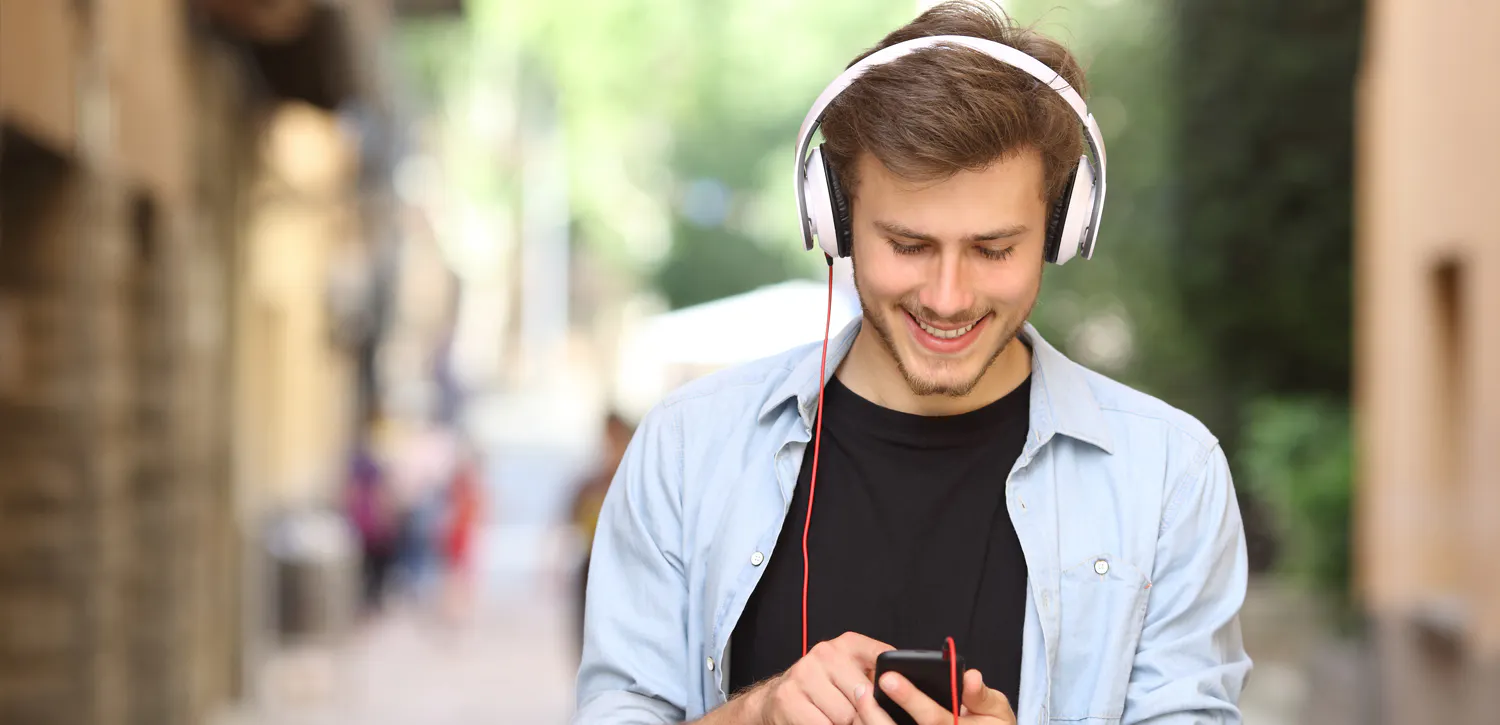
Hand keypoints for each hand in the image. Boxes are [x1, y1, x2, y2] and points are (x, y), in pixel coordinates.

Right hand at [747, 632, 894, 724]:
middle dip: (868, 714)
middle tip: (865, 718)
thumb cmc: (825, 688)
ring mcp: (805, 674)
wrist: (780, 697)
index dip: (895, 685)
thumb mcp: (853, 673)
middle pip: (866, 696)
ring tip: (843, 720)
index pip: (884, 660)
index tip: (901, 697)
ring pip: (846, 716)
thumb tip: (909, 691)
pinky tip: (827, 722)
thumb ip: (877, 676)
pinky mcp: (789, 698)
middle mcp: (826, 653)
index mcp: (849, 644)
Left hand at [854, 669, 1015, 724]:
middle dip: (877, 712)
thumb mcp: (998, 711)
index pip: (932, 718)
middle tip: (863, 688)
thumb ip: (982, 696)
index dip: (910, 698)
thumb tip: (969, 677)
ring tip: (861, 696)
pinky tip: (865, 712)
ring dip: (871, 719)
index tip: (888, 677)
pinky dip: (874, 724)